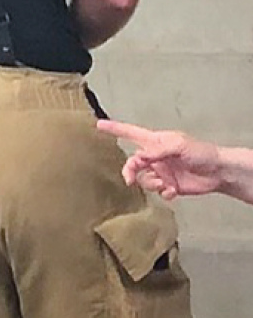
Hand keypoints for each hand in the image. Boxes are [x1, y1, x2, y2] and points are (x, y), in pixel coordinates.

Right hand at [99, 118, 235, 199]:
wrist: (218, 172)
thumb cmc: (202, 153)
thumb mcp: (179, 145)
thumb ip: (157, 150)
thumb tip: (139, 157)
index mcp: (156, 142)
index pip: (131, 133)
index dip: (115, 129)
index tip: (99, 124)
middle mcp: (156, 157)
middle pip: (132, 164)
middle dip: (130, 172)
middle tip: (131, 180)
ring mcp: (162, 171)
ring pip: (144, 180)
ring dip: (152, 184)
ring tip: (165, 184)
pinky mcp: (169, 185)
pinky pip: (157, 192)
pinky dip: (164, 193)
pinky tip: (173, 190)